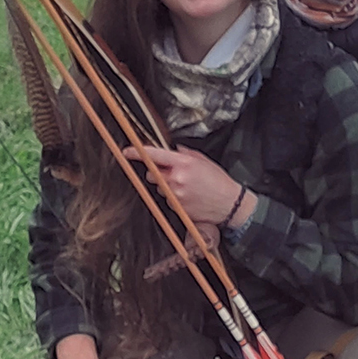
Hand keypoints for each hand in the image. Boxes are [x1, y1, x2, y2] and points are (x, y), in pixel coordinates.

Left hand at [125, 146, 255, 228]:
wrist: (230, 204)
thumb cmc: (218, 181)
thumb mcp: (203, 160)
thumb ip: (185, 154)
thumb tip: (172, 150)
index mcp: (183, 163)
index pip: (154, 155)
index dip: (137, 153)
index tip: (127, 152)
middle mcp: (177, 179)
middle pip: (152, 174)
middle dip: (159, 173)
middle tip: (173, 174)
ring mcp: (175, 195)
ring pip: (160, 188)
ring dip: (168, 186)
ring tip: (187, 187)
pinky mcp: (177, 208)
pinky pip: (167, 200)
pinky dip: (174, 198)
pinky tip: (189, 197)